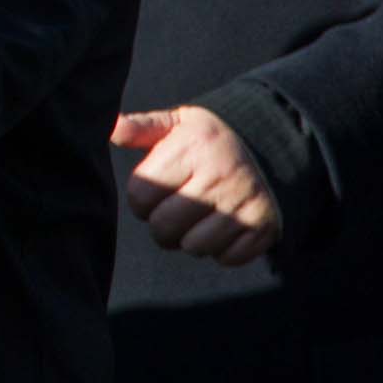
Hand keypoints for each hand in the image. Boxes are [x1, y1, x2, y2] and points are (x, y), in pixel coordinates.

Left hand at [112, 105, 280, 265]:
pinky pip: (225, 258)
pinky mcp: (263, 228)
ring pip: (193, 247)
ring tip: (197, 218)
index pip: (140, 196)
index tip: (155, 190)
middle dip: (160, 224)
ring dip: (189, 239)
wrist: (271, 148)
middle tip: (172, 210)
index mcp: (193, 147)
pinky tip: (222, 227)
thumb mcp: (177, 123)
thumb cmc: (208, 140)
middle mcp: (221, 177)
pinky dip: (219, 250)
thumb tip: (111, 128)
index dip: (140, 199)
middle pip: (163, 227)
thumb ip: (141, 127)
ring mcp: (245, 205)